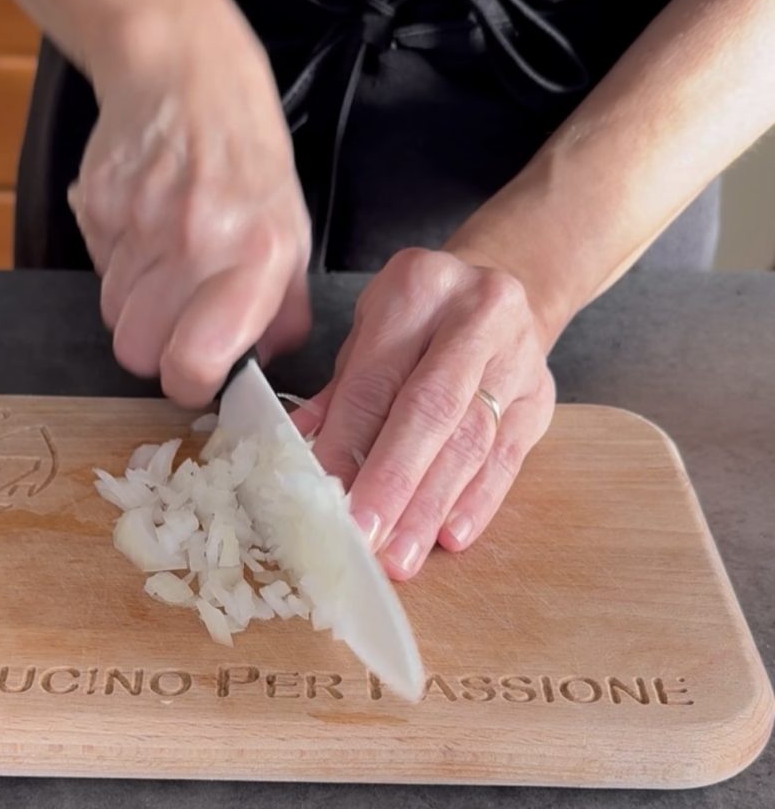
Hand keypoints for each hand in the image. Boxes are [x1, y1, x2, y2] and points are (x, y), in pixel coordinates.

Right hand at [69, 0, 312, 405]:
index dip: (189, 381)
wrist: (184, 74)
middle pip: (135, 350)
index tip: (194, 373)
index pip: (193, 362)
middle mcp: (192, 242)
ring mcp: (135, 222)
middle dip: (154, 345)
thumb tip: (261, 362)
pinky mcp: (93, 205)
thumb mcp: (291, 227)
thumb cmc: (246, 155)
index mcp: (253, 254)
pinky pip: (94, 268)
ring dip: (135, 303)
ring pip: (111, 314)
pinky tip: (142, 226)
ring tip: (164, 258)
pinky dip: (116, 262)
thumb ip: (283, 305)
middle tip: (177, 317)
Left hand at [293, 248, 555, 579]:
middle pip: (431, 410)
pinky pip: (510, 456)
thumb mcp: (371, 329)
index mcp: (418, 288)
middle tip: (365, 536)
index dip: (348, 442)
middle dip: (394, 481)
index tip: (325, 496)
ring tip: (402, 553)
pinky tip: (451, 534)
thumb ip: (340, 390)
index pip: (377, 379)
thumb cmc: (418, 316)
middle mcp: (476, 315)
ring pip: (472, 440)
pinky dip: (477, 500)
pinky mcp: (542, 395)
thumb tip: (299, 451)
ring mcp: (517, 355)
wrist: (499, 289)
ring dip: (431, 505)